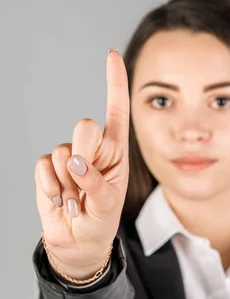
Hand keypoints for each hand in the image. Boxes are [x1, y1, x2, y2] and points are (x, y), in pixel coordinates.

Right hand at [34, 49, 129, 277]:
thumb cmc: (101, 221)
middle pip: (85, 126)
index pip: (116, 111)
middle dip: (85, 153)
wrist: (77, 243)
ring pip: (62, 151)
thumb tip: (75, 162)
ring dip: (68, 183)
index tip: (112, 55)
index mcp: (116, 151)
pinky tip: (61, 200)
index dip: (115, 83)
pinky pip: (43, 165)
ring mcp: (69, 157)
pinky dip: (51, 187)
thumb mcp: (108, 206)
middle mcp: (93, 149)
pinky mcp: (48, 168)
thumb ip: (96, 183)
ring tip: (77, 201)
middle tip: (85, 180)